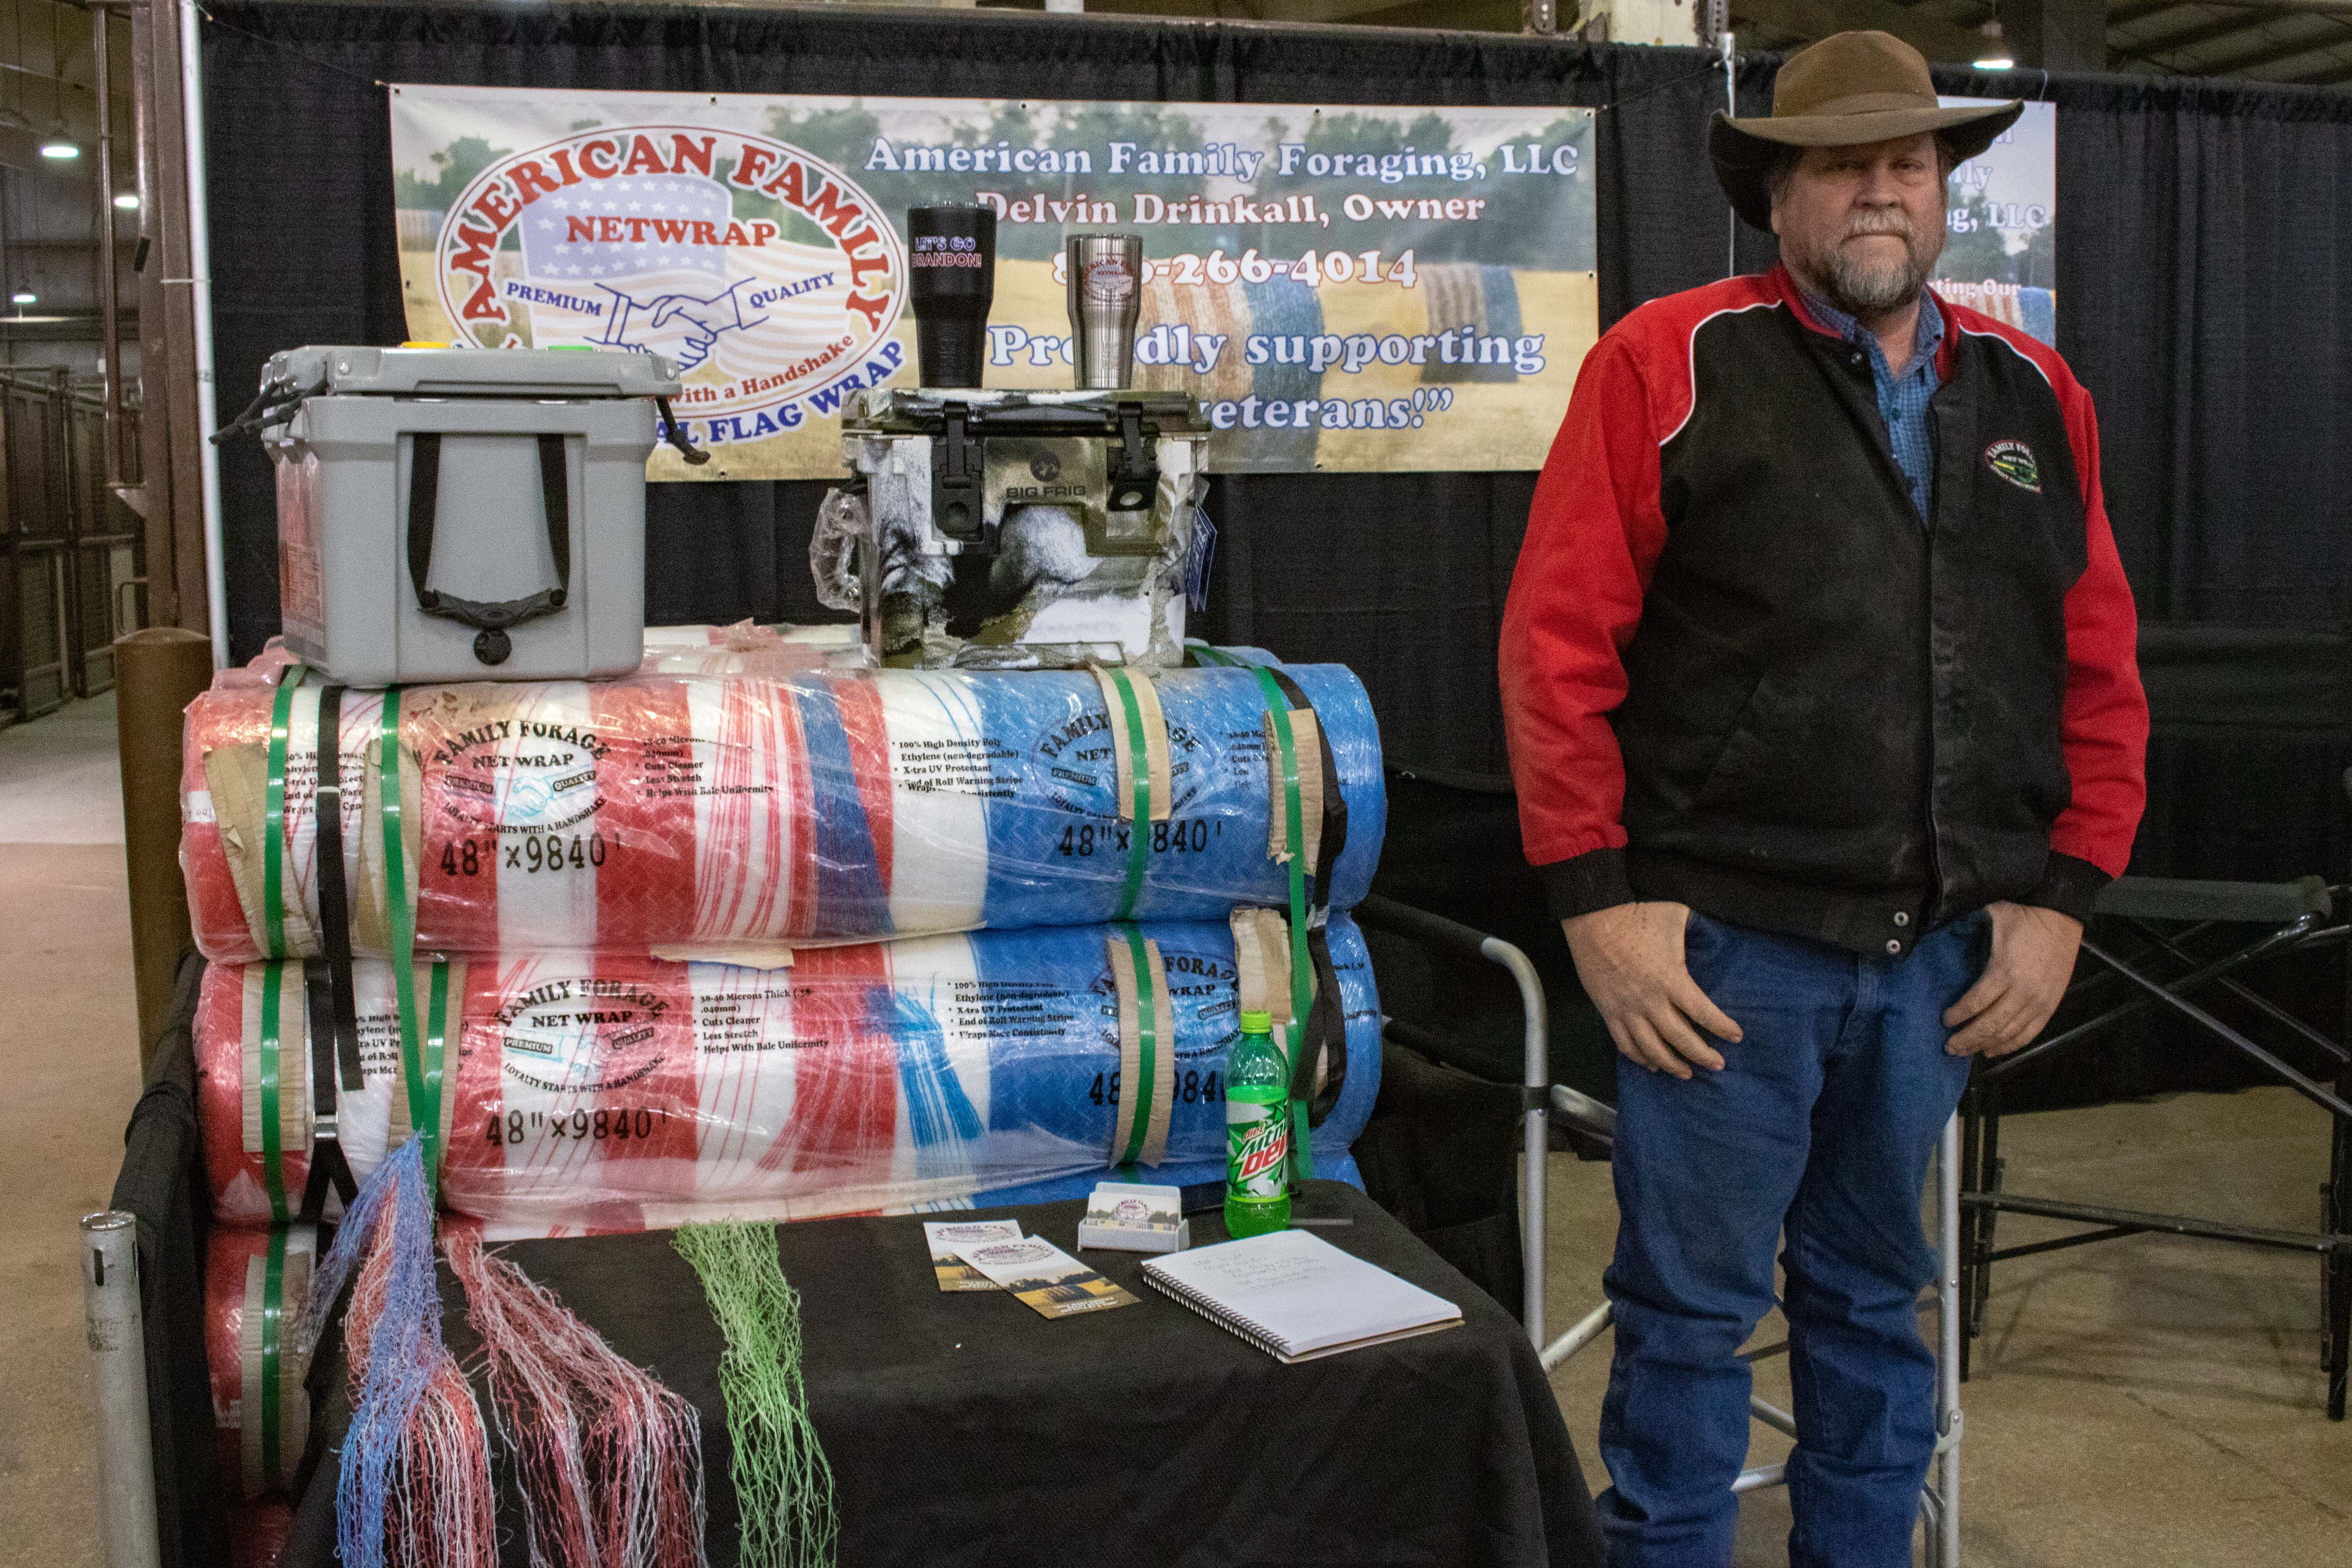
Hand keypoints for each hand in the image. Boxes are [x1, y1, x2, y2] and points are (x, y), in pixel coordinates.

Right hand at [1562, 901, 1741, 1079]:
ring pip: (1651, 1048)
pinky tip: (1650, 1065)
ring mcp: (1626, 1008)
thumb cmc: (1636, 915)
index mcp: (1670, 979)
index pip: (1703, 1012)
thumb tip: (1715, 936)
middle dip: (1702, 1055)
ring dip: (1671, 1064)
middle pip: (1679, 1038)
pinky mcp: (1607, 1010)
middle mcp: (1650, 1000)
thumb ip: (1697, 930)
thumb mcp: (1676, 917)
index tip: (1736, 1036)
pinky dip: (1638, 1057)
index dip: (1722, 1028)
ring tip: (1686, 1073)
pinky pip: (1623, 1042)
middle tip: (1717, 1065)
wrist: (1592, 917)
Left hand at [1943, 901, 2081, 1056]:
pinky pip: (2030, 1033)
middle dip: (1968, 1039)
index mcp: (2004, 970)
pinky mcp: (2051, 1005)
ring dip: (1986, 1045)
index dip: (1958, 1015)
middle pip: (1991, 1025)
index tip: (1944, 1020)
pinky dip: (2011, 1045)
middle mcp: (2023, 991)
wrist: (2060, 916)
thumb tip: (1937, 935)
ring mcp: (2040, 1001)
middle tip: (1950, 1047)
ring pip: (2010, 1033)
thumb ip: (1965, 929)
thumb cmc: (2022, 916)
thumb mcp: (1989, 919)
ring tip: (1966, 1052)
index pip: (1976, 1003)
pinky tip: (1994, 1050)